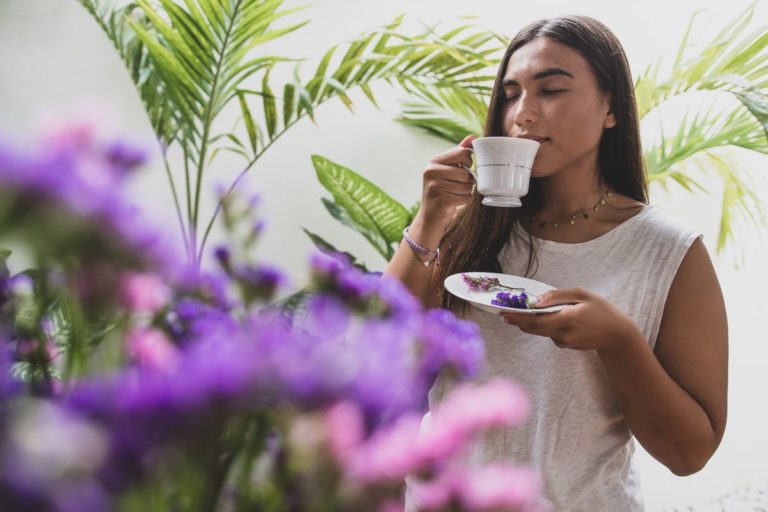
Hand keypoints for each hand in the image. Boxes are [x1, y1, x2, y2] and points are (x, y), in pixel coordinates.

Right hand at [414, 134, 475, 229]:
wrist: (430, 216)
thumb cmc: (441, 189)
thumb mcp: (446, 169)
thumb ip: (458, 153)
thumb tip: (472, 137)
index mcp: (433, 162)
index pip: (462, 153)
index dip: (469, 161)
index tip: (464, 167)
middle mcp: (431, 172)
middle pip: (466, 172)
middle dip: (468, 180)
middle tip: (459, 184)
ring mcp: (435, 186)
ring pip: (467, 186)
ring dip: (466, 191)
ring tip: (455, 193)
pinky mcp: (441, 200)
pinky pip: (465, 197)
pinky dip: (464, 200)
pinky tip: (454, 201)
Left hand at [498, 288, 642, 352]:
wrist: (618, 335)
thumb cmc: (601, 310)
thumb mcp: (582, 295)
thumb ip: (557, 296)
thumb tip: (535, 301)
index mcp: (569, 318)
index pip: (537, 321)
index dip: (519, 317)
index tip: (504, 312)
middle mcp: (564, 333)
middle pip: (534, 329)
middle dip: (517, 321)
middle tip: (503, 313)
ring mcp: (565, 342)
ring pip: (540, 332)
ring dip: (527, 324)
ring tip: (515, 314)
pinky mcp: (565, 345)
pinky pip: (549, 334)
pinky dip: (544, 326)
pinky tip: (548, 318)